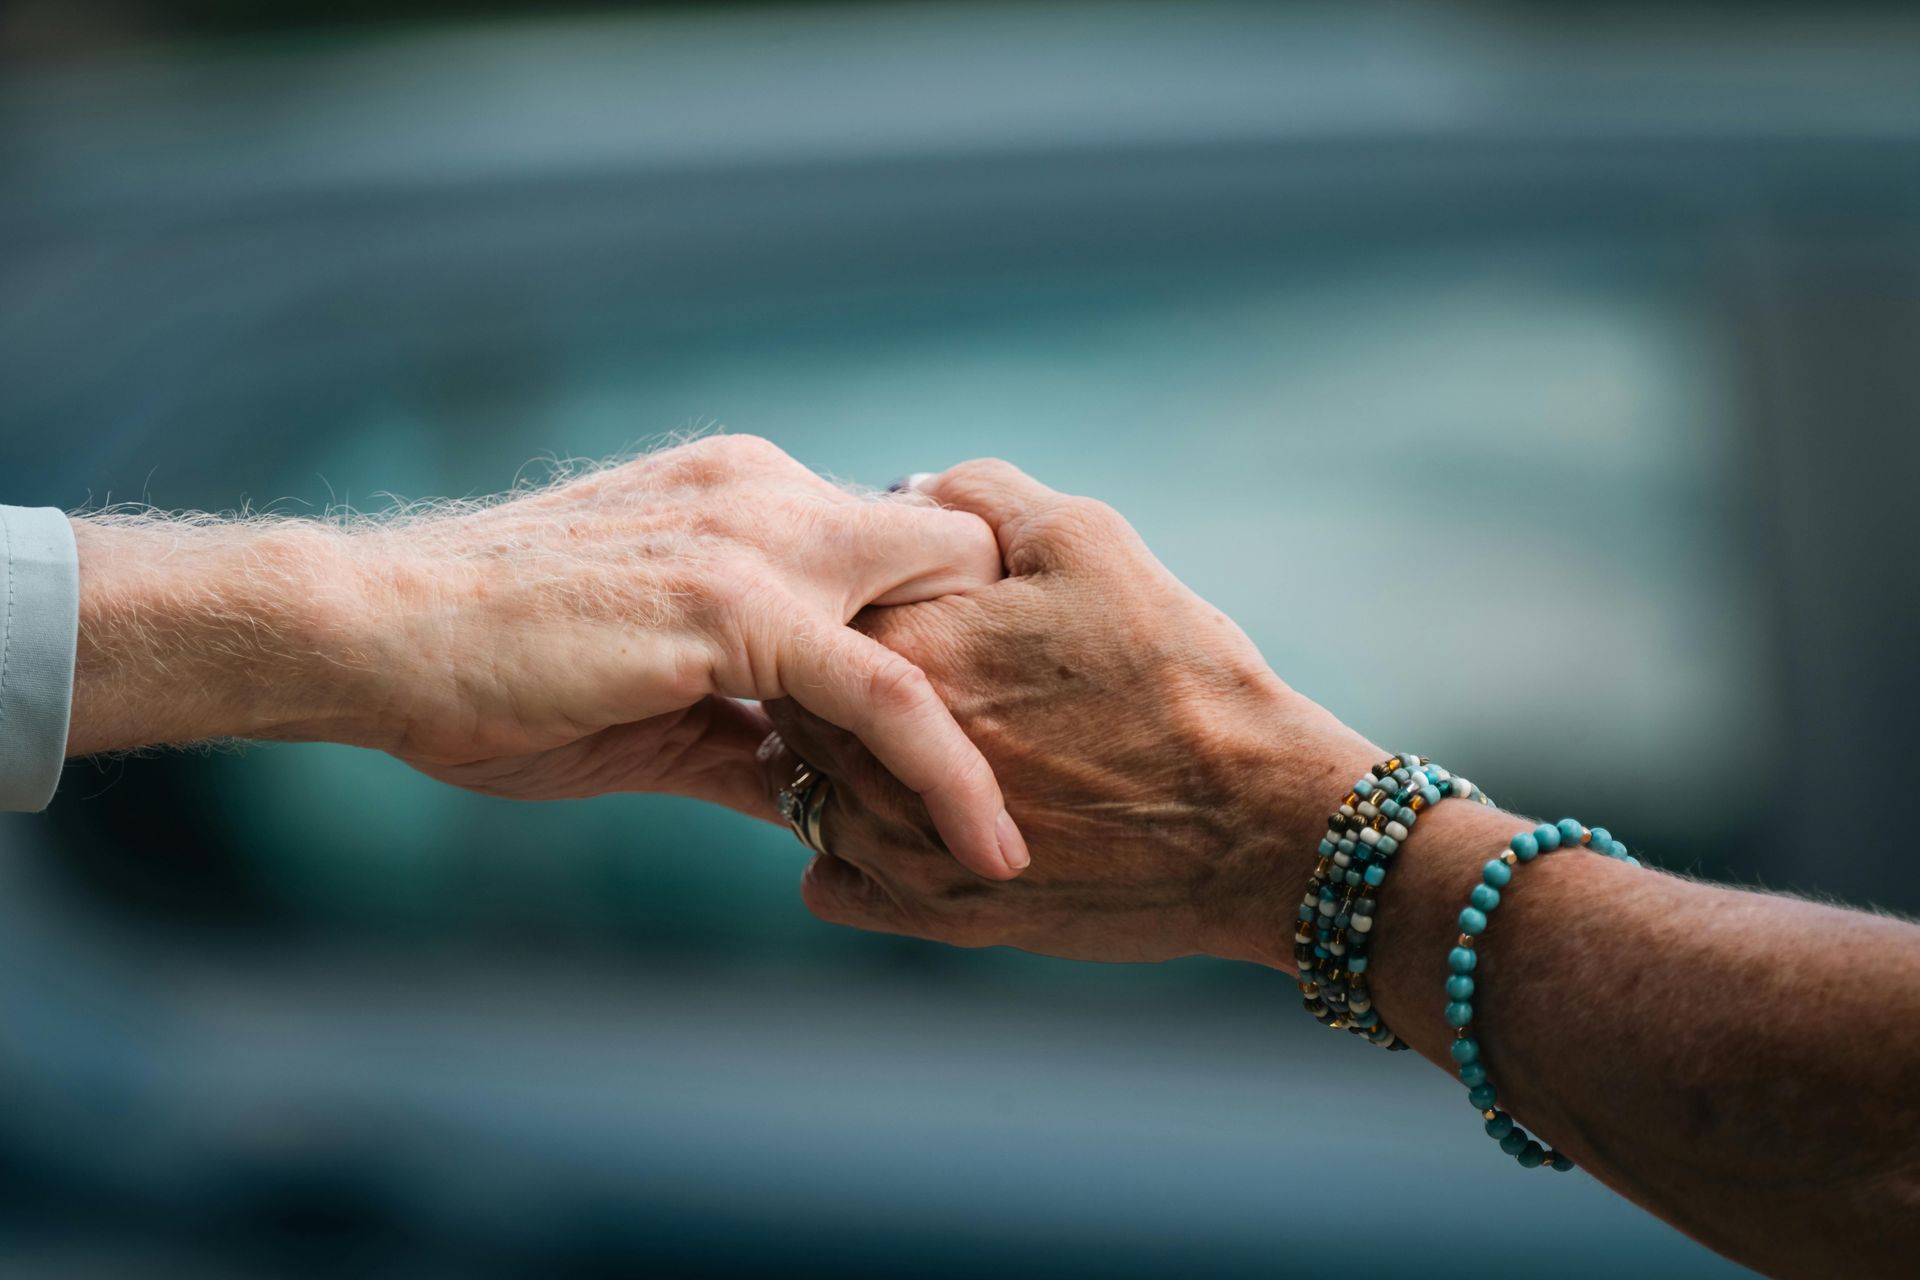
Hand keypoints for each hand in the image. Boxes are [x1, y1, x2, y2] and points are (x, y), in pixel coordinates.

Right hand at [69, 436, 1029, 877]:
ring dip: (1002, 726)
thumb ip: (755, 737)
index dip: (952, 630)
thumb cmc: (493, 669)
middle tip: (1043, 767)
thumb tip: (827, 808)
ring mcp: (755, 540)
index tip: (993, 724)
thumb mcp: (655, 705)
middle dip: (1004, 658)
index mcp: (748, 496)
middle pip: (956, 556)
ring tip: (1032, 839)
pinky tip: (985, 849)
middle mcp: (768, 494)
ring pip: (944, 620)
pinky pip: (887, 694)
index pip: (901, 543)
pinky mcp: (734, 606)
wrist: (369, 634)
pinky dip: (949, 772)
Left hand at [757, 459, 1379, 960]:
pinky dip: (853, 852)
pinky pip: (831, 881)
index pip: (805, 608)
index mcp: (902, 647)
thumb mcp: (1088, 540)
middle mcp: (875, 753)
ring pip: (801, 792)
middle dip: (828, 683)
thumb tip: (909, 491)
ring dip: (837, 765)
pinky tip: (913, 819)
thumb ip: (979, 497)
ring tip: (907, 745)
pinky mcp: (931, 914)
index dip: (841, 597)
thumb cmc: (1179, 673)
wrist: (1254, 821)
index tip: (887, 600)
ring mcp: (896, 845)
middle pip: (790, 703)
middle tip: (899, 673)